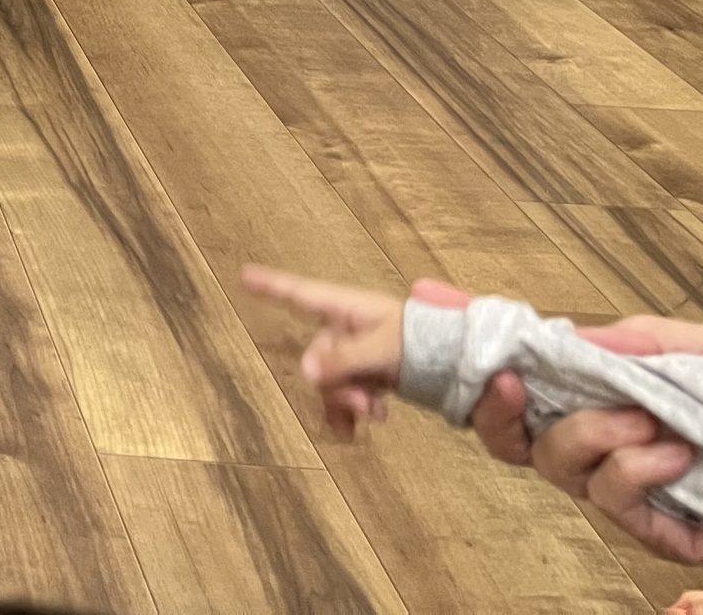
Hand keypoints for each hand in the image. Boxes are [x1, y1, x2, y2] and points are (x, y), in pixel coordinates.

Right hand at [241, 265, 417, 436]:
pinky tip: (359, 429)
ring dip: (344, 402)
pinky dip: (350, 412)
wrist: (459, 364)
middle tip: (361, 408)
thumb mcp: (382, 349)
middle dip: (334, 383)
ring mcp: (357, 352)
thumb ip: (343, 360)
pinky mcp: (369, 374)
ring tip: (372, 417)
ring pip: (331, 379)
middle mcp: (346, 329)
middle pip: (318, 354)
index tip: (244, 274)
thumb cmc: (423, 341)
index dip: (271, 286)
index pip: (300, 294)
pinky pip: (345, 393)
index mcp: (346, 309)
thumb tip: (304, 372)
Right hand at [471, 311, 702, 575]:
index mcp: (603, 395)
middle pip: (510, 435)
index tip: (426, 309)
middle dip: (496, 410)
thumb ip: (639, 340)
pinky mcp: (657, 529)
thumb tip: (570, 334)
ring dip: (589, 436)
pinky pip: (614, 501)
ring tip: (641, 419)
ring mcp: (626, 489)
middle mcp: (601, 443)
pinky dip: (635, 470)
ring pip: (557, 467)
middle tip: (511, 381)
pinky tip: (672, 453)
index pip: (520, 373)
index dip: (469, 347)